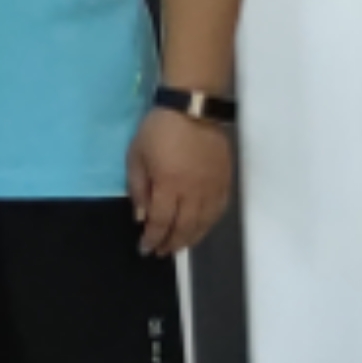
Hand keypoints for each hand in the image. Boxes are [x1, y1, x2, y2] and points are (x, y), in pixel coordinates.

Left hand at [128, 106, 233, 258]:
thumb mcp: (136, 156)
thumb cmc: (158, 131)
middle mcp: (193, 191)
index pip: (161, 221)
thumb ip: (138, 188)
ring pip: (204, 222)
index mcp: (169, 185)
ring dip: (191, 238)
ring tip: (179, 246)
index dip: (153, 238)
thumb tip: (141, 217)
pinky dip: (209, 224)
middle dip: (171, 243)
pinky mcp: (225, 181)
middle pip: (184, 227)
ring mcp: (212, 187)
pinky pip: (219, 210)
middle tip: (161, 253)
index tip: (145, 249)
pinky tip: (200, 228)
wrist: (193, 109)